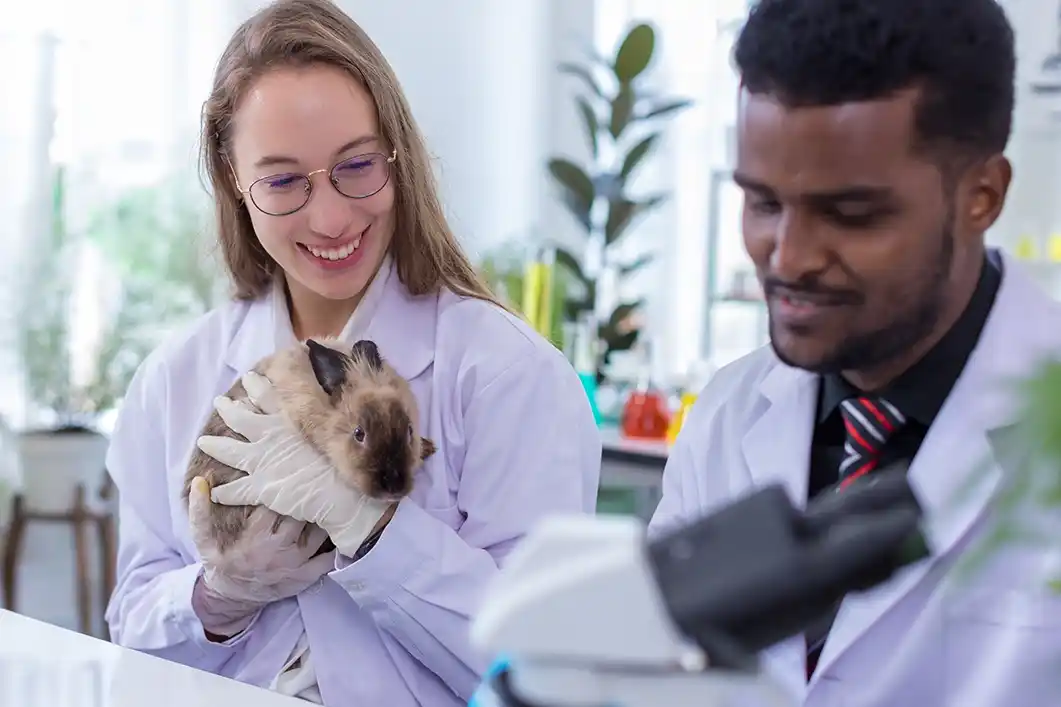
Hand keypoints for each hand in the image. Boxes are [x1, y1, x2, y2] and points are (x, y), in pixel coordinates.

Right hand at [187, 476, 335, 636]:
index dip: (285, 485)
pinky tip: (339, 526)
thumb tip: (199, 480)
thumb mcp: (203, 539)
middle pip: (303, 514)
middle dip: (310, 495)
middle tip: (317, 477)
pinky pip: (330, 557)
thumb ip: (200, 511)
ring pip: (320, 531)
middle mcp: (278, 550)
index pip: (277, 502)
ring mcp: (295, 564)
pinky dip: (337, 541)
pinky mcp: (307, 577)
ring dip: (326, 515)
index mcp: (255, 537)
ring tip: (330, 497)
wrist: (232, 598)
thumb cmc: (221, 562)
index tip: (292, 469)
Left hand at [197, 371, 390, 557]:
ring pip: (228, 450)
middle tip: (219, 401)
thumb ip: (326, 413)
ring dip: (214, 445)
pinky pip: (235, 490)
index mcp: (288, 419)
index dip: (257, 386)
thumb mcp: (338, 427)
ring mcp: (261, 461)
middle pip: (241, 417)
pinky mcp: (259, 488)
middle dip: (228, 408)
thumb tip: (332, 396)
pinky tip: (214, 492)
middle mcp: (269, 435)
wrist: (344, 493)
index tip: (249, 377)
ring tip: (202, 441)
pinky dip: (223, 492)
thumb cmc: (347, 459)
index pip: (268, 396)